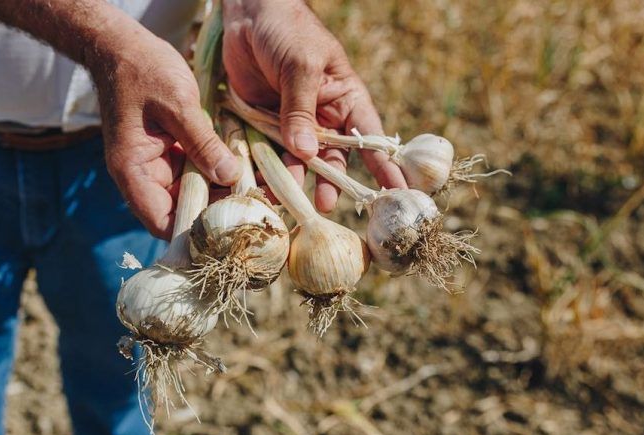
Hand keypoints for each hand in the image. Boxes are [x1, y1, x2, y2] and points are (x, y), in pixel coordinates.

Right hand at [88, 21, 241, 238]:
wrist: (122, 46)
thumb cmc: (142, 70)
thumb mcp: (176, 103)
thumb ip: (202, 142)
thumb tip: (231, 177)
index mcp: (134, 172)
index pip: (162, 223)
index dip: (195, 232)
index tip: (231, 228)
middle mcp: (143, 177)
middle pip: (181, 213)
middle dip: (215, 214)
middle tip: (255, 209)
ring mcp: (158, 167)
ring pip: (192, 196)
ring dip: (219, 195)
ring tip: (256, 192)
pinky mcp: (171, 155)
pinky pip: (196, 175)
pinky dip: (216, 174)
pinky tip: (243, 171)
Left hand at [222, 0, 406, 211]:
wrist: (247, 14)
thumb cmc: (287, 30)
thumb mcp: (301, 66)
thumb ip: (301, 110)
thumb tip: (305, 152)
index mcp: (345, 99)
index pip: (369, 137)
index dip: (382, 166)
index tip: (396, 193)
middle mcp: (323, 117)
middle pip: (333, 158)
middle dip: (332, 182)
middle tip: (327, 206)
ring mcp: (293, 123)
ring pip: (300, 161)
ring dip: (296, 180)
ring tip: (291, 200)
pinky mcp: (264, 124)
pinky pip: (269, 152)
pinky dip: (266, 169)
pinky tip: (263, 185)